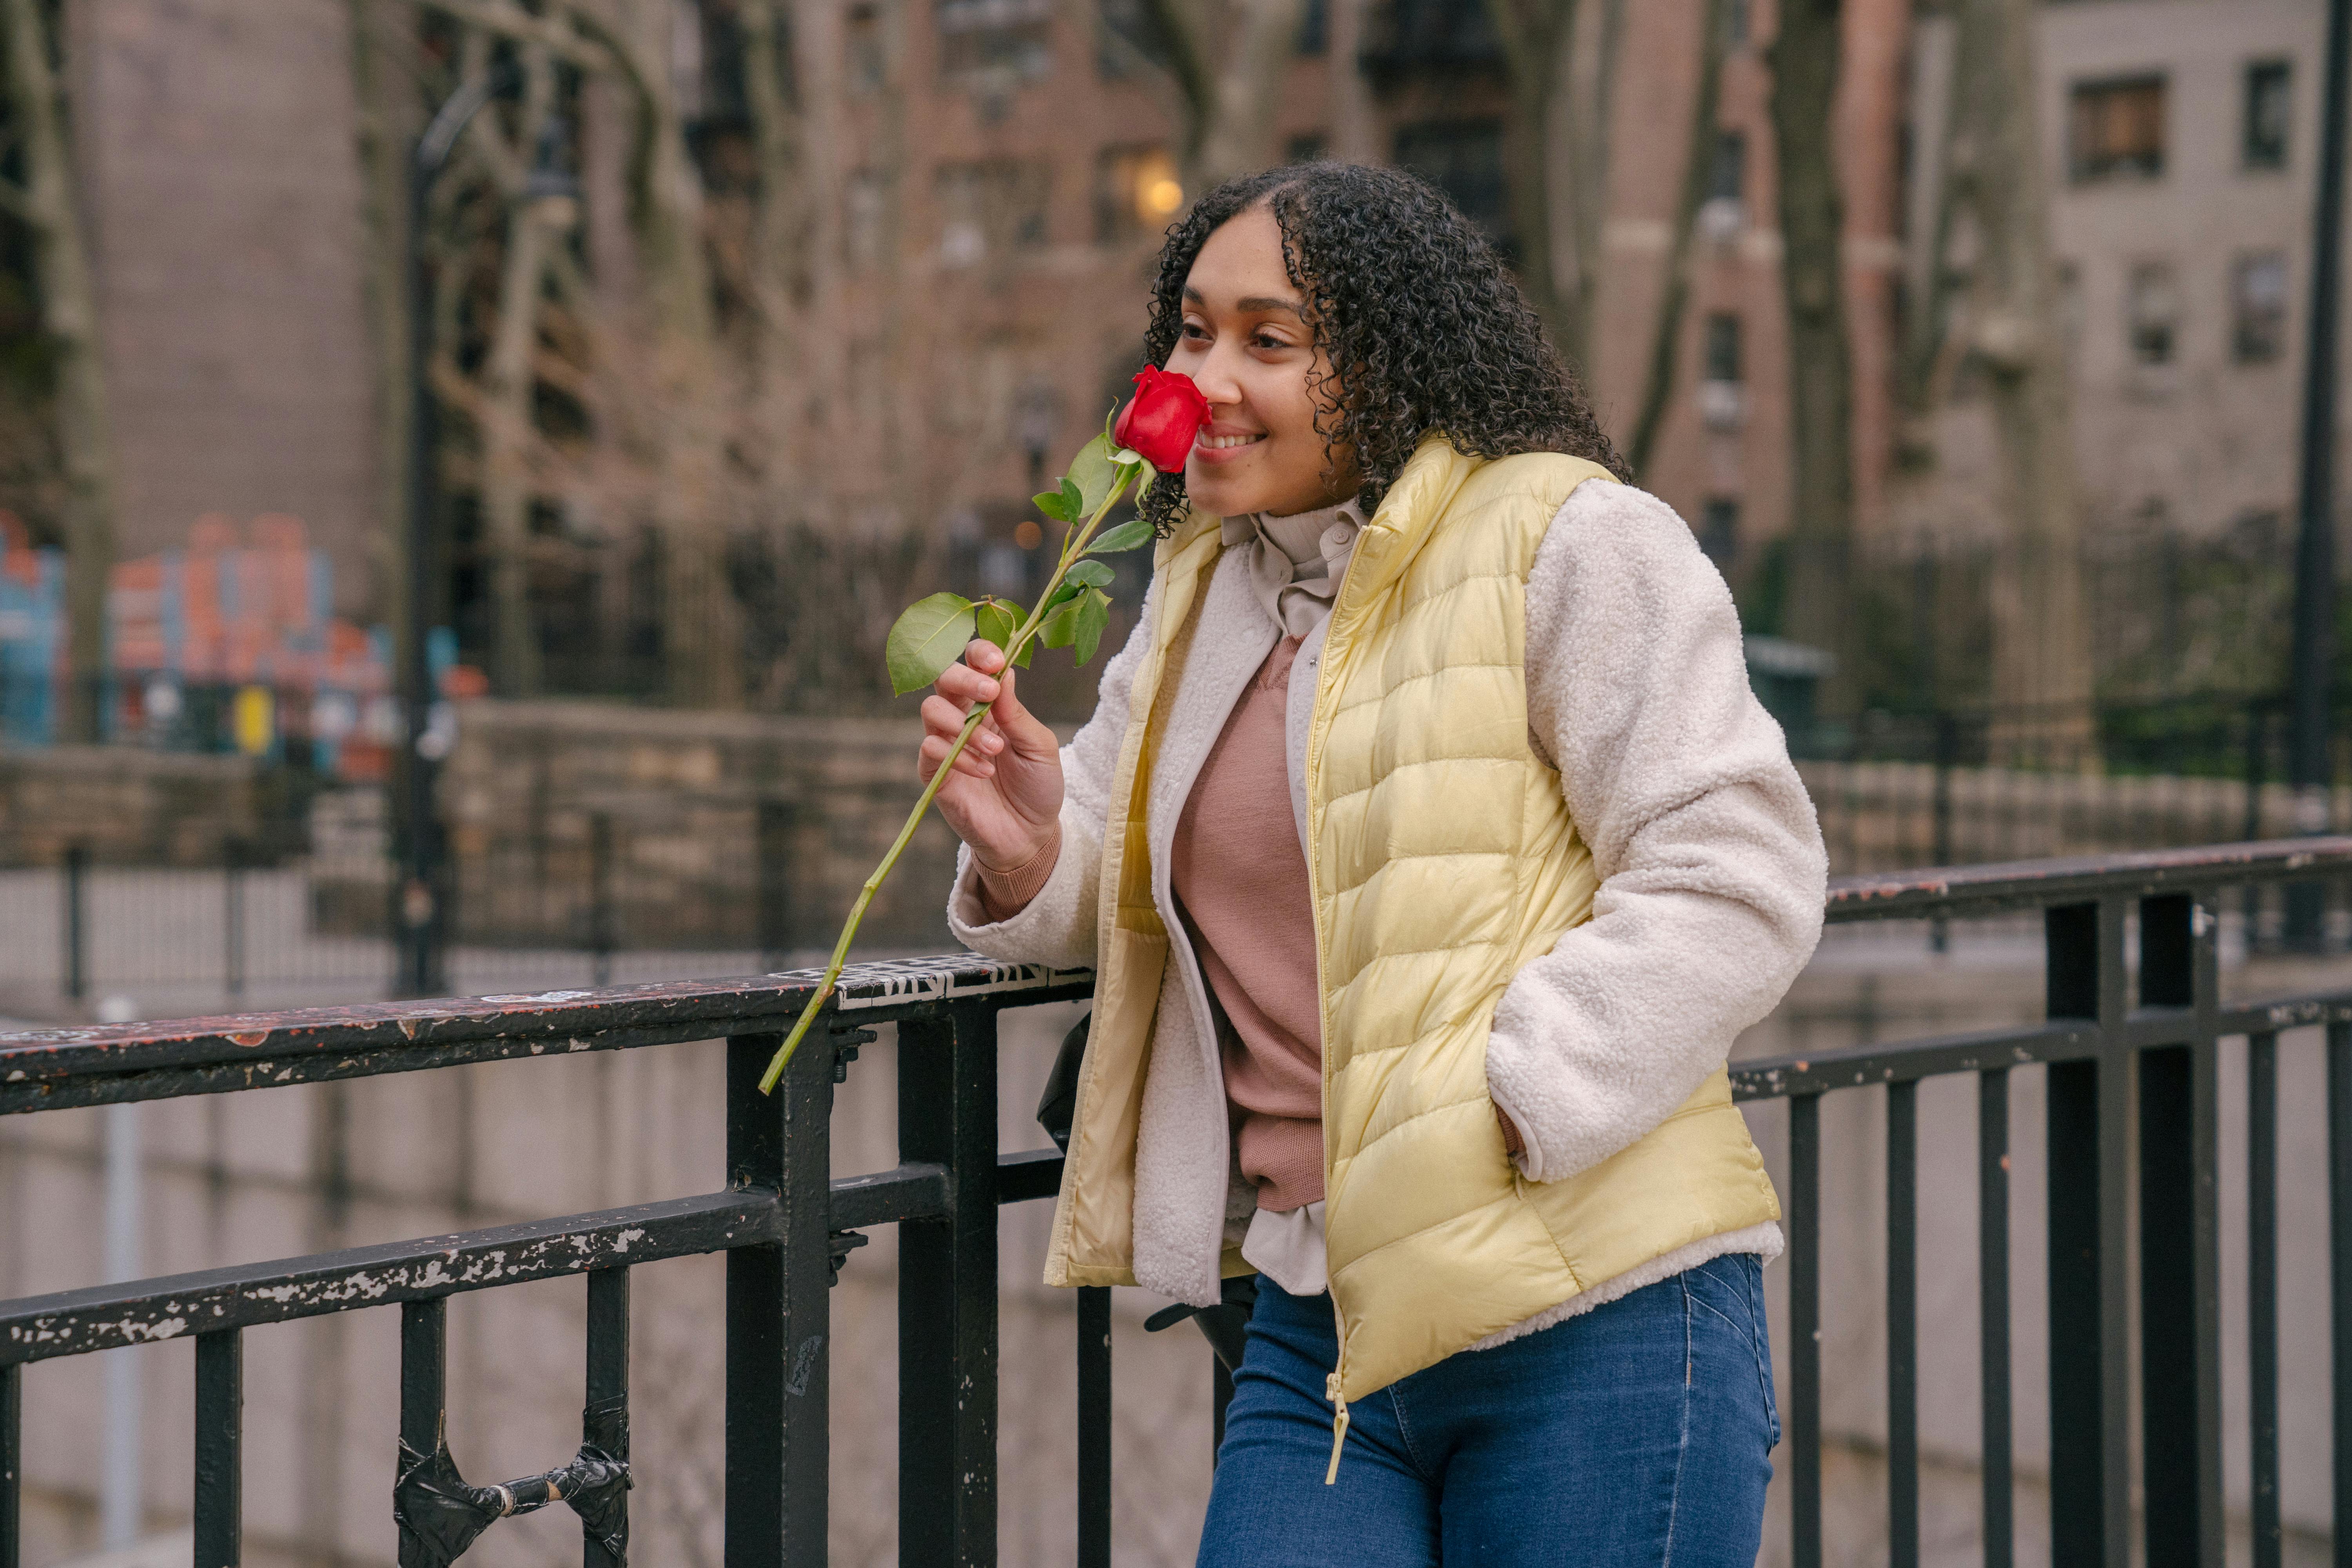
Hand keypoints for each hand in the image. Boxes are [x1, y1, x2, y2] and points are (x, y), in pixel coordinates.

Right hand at [919, 640, 1063, 873]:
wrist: (1030, 835)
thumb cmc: (1038, 786)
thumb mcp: (1039, 747)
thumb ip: (1018, 713)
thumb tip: (1005, 673)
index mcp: (991, 704)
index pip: (973, 664)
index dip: (979, 654)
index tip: (995, 660)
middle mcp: (963, 717)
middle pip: (943, 678)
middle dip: (964, 678)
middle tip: (989, 692)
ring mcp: (946, 744)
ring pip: (931, 710)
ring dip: (964, 724)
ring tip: (996, 749)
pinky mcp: (935, 774)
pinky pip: (930, 751)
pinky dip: (957, 757)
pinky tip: (984, 771)